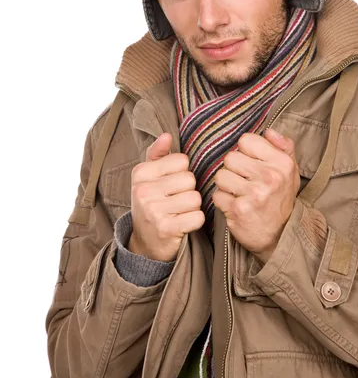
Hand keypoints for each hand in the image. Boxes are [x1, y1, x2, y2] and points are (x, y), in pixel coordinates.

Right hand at [129, 133, 204, 261]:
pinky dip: (196, 221)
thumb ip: (157, 154)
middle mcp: (144, 191)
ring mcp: (154, 211)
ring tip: (180, 211)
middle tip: (176, 200)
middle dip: (189, 190)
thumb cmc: (151, 203)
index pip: (181, 160)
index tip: (171, 184)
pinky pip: (198, 217)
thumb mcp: (148, 178)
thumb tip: (166, 135)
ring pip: (196, 198)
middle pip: (190, 179)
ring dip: (193, 206)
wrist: (144, 242)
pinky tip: (184, 223)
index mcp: (140, 173)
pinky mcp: (166, 229)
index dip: (182, 172)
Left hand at [213, 129, 299, 261]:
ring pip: (221, 175)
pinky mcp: (239, 210)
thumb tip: (269, 130)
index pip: (246, 140)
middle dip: (233, 169)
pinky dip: (223, 201)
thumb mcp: (290, 171)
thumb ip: (283, 146)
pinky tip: (235, 206)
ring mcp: (254, 194)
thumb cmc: (281, 198)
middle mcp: (269, 177)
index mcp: (282, 163)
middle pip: (230, 157)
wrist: (281, 235)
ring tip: (239, 193)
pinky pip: (217, 195)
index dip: (245, 151)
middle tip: (244, 181)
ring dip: (226, 185)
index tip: (252, 164)